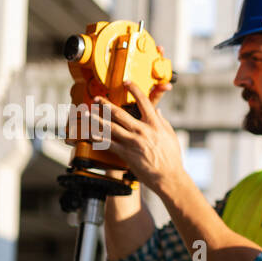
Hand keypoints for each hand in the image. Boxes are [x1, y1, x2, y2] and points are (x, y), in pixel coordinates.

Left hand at [90, 78, 183, 193]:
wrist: (169, 178)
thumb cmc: (172, 158)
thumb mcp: (171, 136)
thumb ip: (163, 122)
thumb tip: (157, 111)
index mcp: (155, 124)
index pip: (144, 102)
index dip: (134, 90)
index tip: (127, 82)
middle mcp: (142, 131)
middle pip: (120, 113)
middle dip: (106, 104)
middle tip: (98, 99)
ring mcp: (132, 142)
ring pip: (110, 127)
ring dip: (97, 119)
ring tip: (89, 113)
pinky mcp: (126, 154)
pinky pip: (109, 144)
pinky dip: (98, 138)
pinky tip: (90, 133)